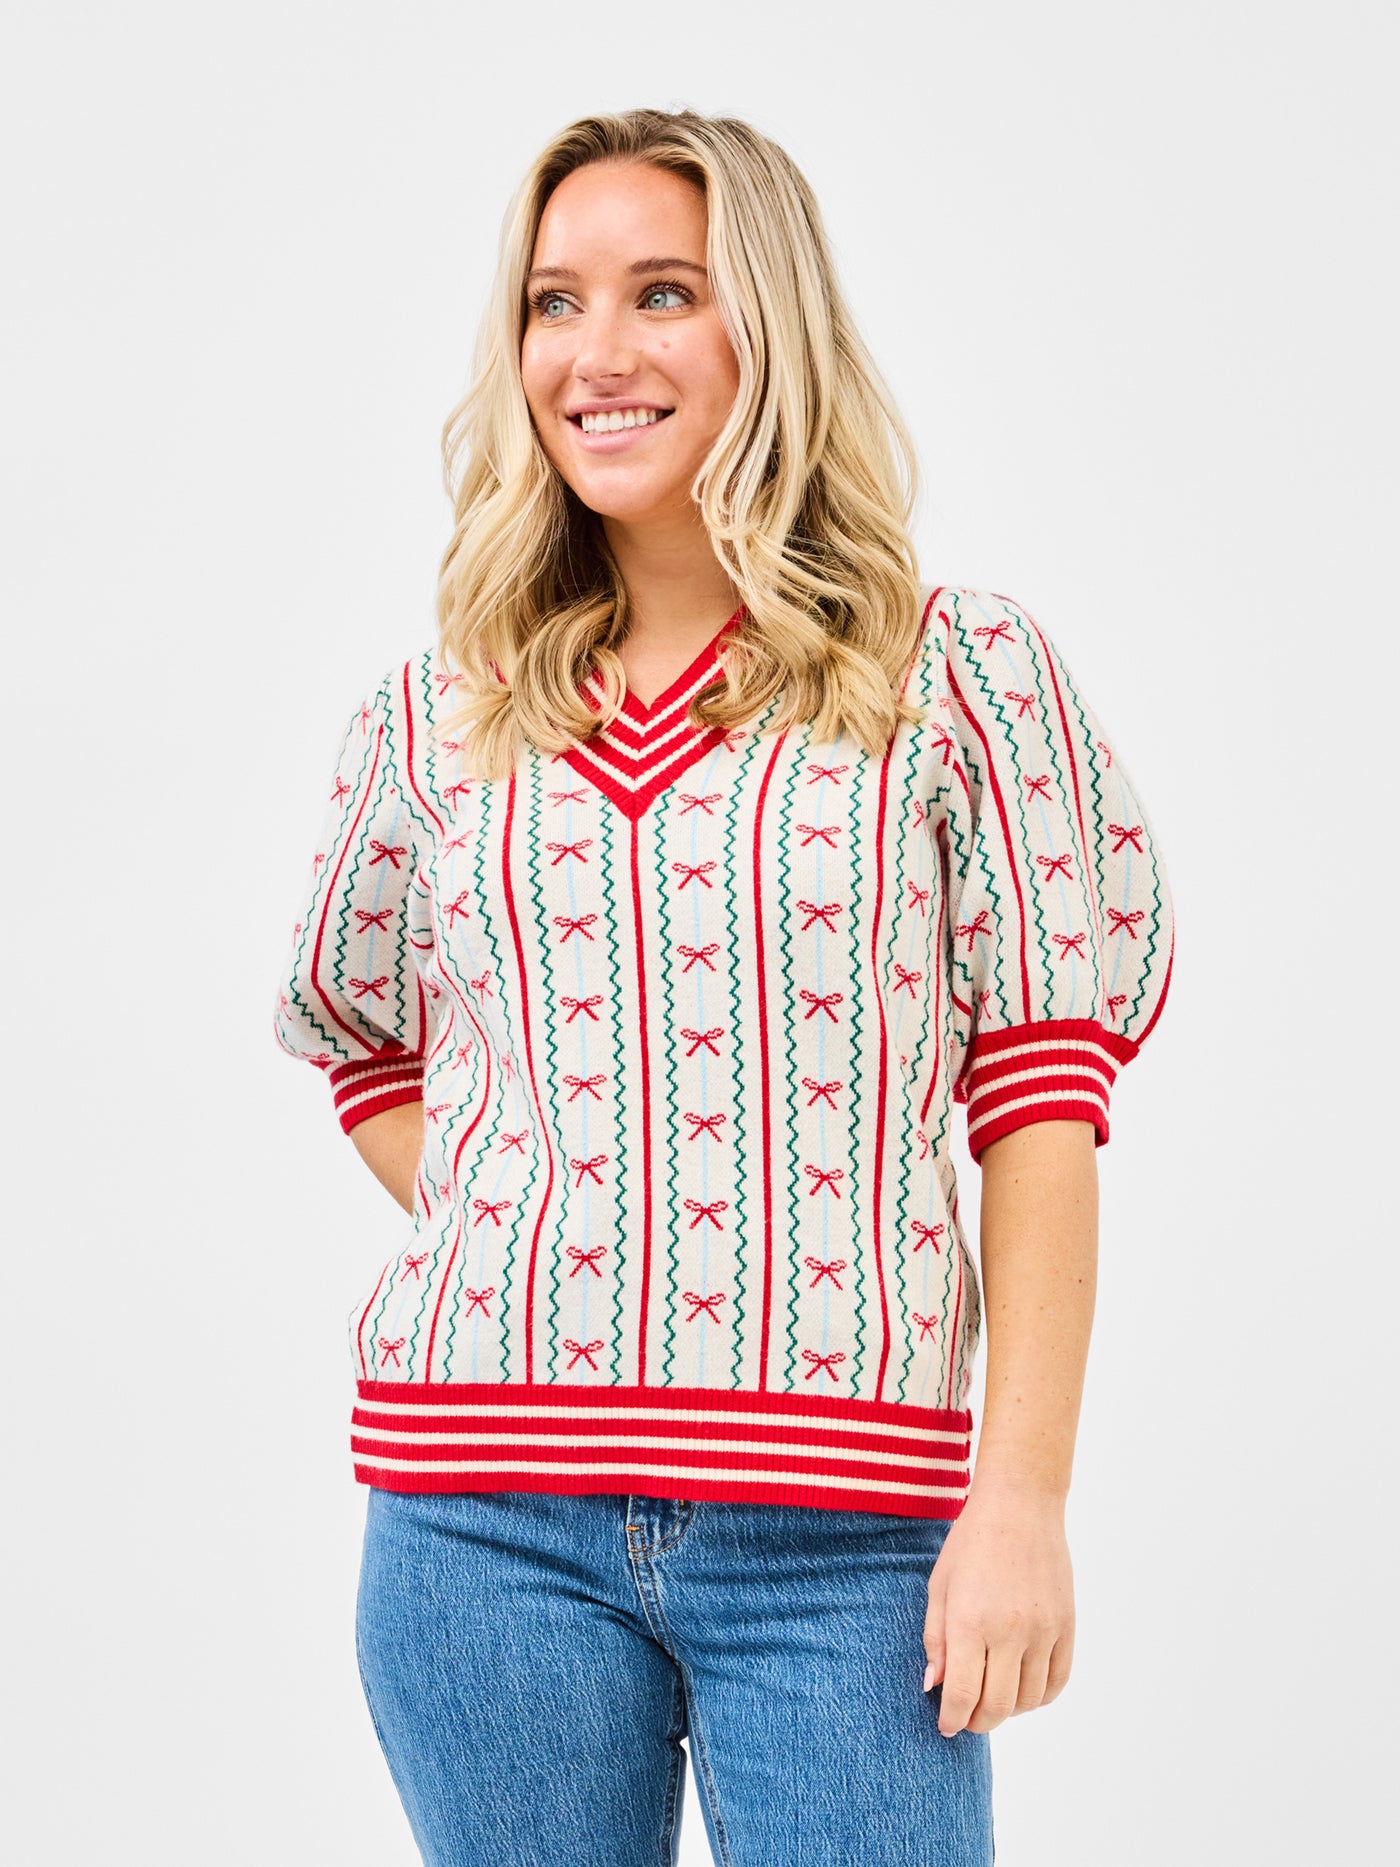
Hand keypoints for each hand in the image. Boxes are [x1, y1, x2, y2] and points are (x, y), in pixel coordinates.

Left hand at [922, 1477, 1074, 1736]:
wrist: (1020, 1505)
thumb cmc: (971, 1543)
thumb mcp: (940, 1586)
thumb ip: (936, 1640)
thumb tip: (934, 1686)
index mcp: (971, 1620)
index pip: (962, 1694)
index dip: (952, 1719)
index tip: (946, 1726)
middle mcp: (1010, 1630)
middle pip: (998, 1706)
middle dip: (978, 1721)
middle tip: (966, 1717)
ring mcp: (1044, 1630)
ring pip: (1029, 1700)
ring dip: (1009, 1710)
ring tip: (993, 1697)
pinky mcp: (1067, 1626)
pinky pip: (1057, 1682)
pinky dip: (1039, 1697)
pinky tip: (1022, 1688)